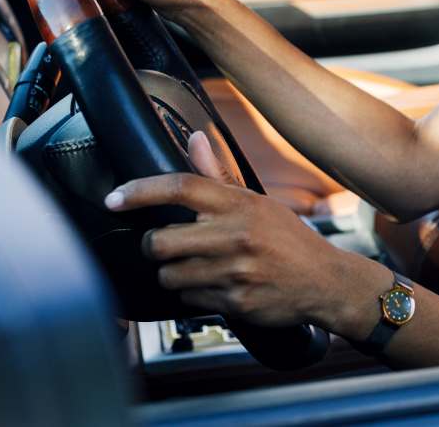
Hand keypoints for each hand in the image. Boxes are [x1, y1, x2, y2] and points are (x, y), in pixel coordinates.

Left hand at [104, 131, 360, 329]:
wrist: (324, 281)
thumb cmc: (287, 238)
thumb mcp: (257, 202)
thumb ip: (219, 173)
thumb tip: (194, 138)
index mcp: (240, 203)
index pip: (181, 187)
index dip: (141, 191)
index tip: (114, 198)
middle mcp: (236, 235)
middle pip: (161, 241)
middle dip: (154, 246)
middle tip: (165, 244)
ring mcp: (236, 271)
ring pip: (169, 276)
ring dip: (173, 274)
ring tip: (194, 268)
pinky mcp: (236, 302)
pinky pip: (189, 301)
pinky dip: (193, 296)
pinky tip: (214, 286)